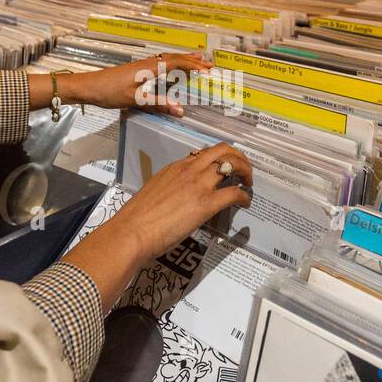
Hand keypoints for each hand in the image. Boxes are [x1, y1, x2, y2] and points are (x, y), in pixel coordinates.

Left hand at [64, 52, 214, 115]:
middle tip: (209, 62)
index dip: (193, 66)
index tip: (208, 70)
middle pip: (174, 58)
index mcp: (149, 68)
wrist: (87, 87)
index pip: (177, 63)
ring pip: (167, 59)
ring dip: (183, 60)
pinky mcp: (136, 71)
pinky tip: (171, 67)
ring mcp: (141, 66)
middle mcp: (147, 63)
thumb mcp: (135, 100)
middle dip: (192, 60)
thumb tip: (180, 110)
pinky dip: (171, 64)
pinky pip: (160, 63)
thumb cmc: (109, 92)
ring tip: (196, 59)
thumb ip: (158, 104)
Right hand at [105, 143, 252, 261]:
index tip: (225, 168)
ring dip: (245, 172)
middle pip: (223, 150)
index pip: (204, 154)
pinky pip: (234, 193)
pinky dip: (243, 196)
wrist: (133, 230)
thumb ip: (170, 188)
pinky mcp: (206, 203)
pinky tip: (244, 203)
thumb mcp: (155, 191)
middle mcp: (189, 170)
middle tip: (244, 170)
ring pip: (232, 164)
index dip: (219, 158)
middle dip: (239, 157)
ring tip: (248, 183)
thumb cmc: (138, 217)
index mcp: (176, 167)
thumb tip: (179, 196)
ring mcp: (199, 185)